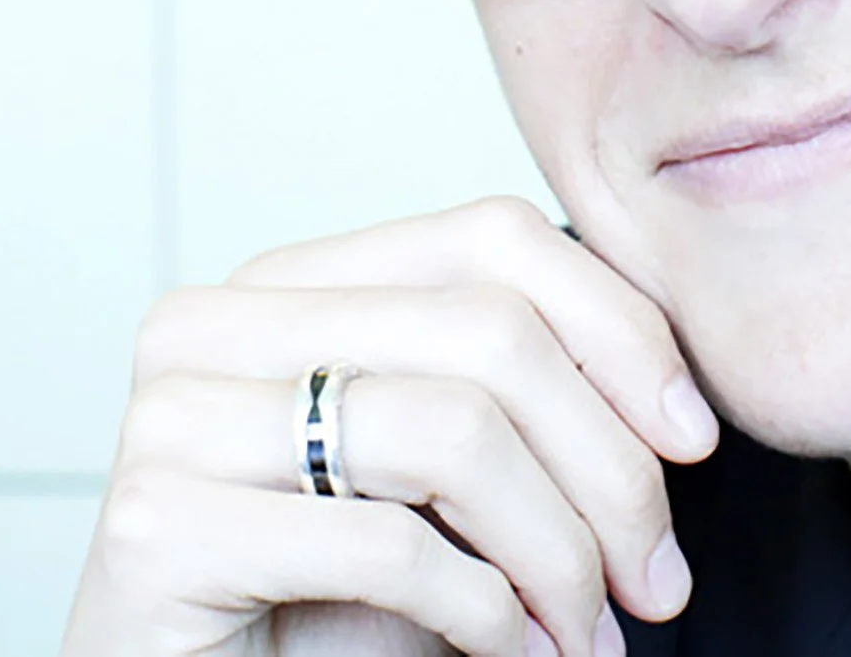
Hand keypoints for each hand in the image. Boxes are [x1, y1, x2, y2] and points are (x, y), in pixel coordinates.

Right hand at [62, 196, 718, 656]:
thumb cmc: (320, 611)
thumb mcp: (437, 486)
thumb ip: (511, 401)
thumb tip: (676, 403)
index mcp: (284, 283)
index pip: (489, 236)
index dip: (616, 327)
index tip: (691, 439)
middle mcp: (212, 324)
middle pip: (488, 333)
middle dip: (609, 471)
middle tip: (656, 584)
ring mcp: (172, 417)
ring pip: (452, 432)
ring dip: (558, 556)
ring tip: (587, 637)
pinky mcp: (159, 527)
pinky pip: (388, 548)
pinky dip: (488, 615)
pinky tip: (512, 656)